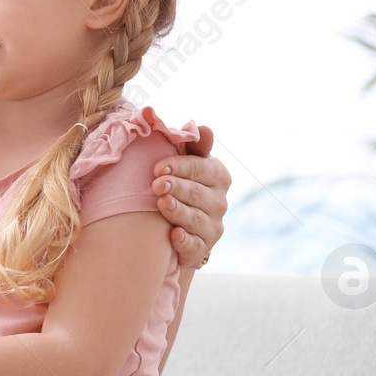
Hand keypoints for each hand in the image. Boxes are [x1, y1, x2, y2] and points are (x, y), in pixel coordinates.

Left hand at [152, 125, 229, 268]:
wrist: (177, 224)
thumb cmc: (180, 183)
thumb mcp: (186, 162)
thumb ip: (192, 145)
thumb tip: (203, 127)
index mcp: (217, 175)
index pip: (201, 168)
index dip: (180, 166)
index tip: (158, 167)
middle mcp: (219, 201)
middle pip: (197, 193)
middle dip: (177, 187)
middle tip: (156, 185)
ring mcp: (212, 226)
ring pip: (195, 218)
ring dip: (178, 211)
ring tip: (161, 203)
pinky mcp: (201, 248)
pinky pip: (194, 245)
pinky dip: (184, 241)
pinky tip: (173, 235)